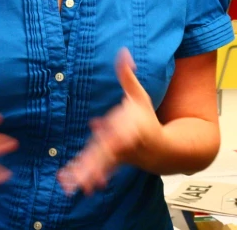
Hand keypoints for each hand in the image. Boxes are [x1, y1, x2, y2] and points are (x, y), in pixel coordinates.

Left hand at [57, 48, 162, 194]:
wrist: (160, 149)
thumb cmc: (146, 119)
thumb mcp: (139, 96)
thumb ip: (128, 77)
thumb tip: (123, 51)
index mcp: (130, 126)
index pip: (121, 129)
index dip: (112, 131)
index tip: (101, 130)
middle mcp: (123, 143)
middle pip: (108, 150)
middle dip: (98, 158)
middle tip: (86, 165)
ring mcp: (117, 156)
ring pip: (101, 164)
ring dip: (88, 172)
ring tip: (77, 182)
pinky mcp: (111, 164)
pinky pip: (97, 171)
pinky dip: (88, 177)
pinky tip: (76, 185)